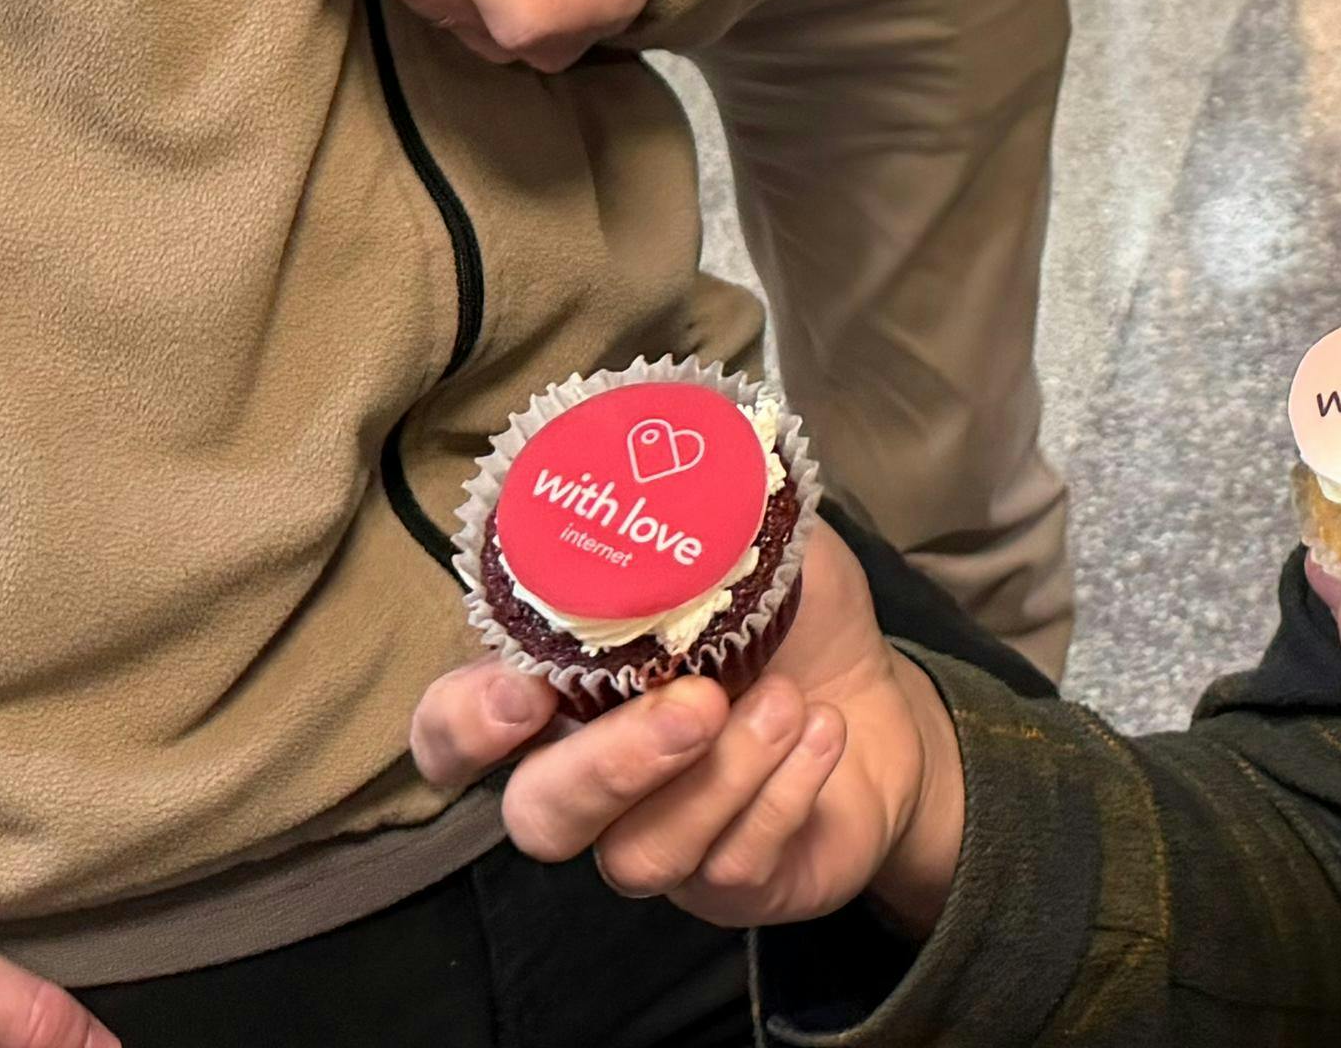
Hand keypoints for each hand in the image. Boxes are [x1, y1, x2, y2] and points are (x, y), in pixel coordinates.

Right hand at [413, 520, 963, 935]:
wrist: (885, 703)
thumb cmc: (795, 619)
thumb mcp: (757, 545)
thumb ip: (708, 512)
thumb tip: (690, 451)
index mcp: (568, 690)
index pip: (455, 733)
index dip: (465, 726)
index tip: (526, 694)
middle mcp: (591, 782)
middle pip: (539, 818)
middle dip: (611, 764)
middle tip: (699, 700)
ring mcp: (655, 841)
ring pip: (638, 857)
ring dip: (724, 773)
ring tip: (789, 702)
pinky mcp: (726, 887)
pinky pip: (729, 868)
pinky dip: (785, 793)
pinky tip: (822, 733)